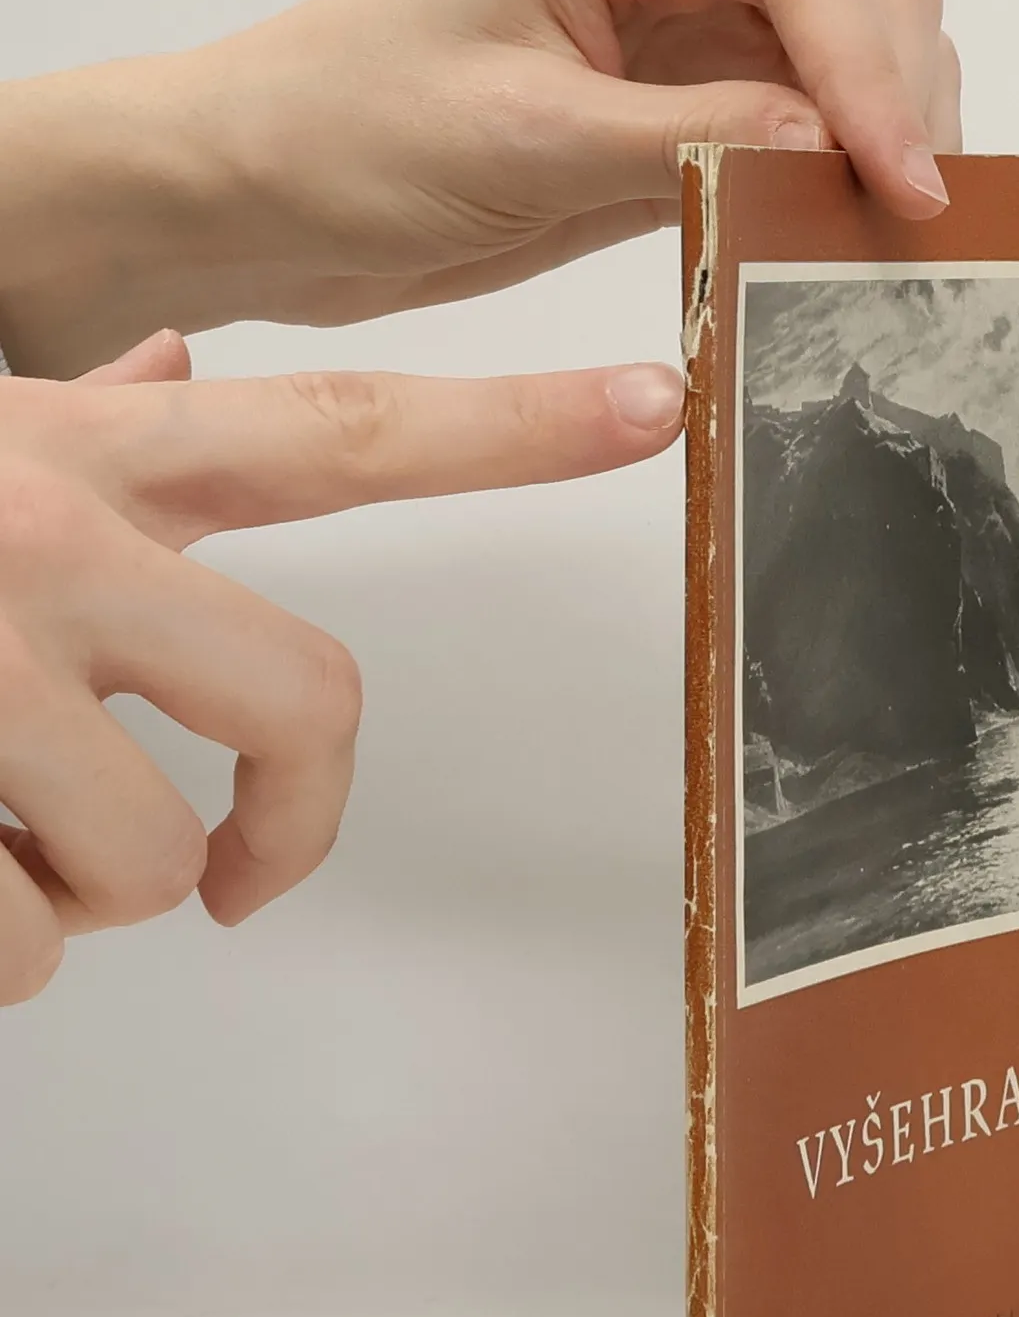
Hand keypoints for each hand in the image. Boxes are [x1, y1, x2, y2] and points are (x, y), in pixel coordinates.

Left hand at [0, 0, 959, 374]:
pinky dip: (832, 184)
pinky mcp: (673, 119)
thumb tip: (828, 152)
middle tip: (918, 208)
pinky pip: (789, 137)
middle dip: (897, 86)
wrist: (265, 205)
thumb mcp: (523, 135)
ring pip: (836, 62)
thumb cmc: (342, 132)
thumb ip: (688, 137)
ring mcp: (673, 37)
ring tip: (894, 229)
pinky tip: (844, 234)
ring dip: (881, 135)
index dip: (863, 63)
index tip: (900, 175)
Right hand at [0, 333, 686, 1003]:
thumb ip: (83, 420)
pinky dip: (2, 950)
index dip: (517, 427)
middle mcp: (56, 534)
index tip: (656, 406)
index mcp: (87, 462)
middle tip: (225, 874)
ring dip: (86, 896)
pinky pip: (31, 943)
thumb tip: (173, 366)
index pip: (341, 433)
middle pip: (311, 702)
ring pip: (157, 859)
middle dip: (283, 823)